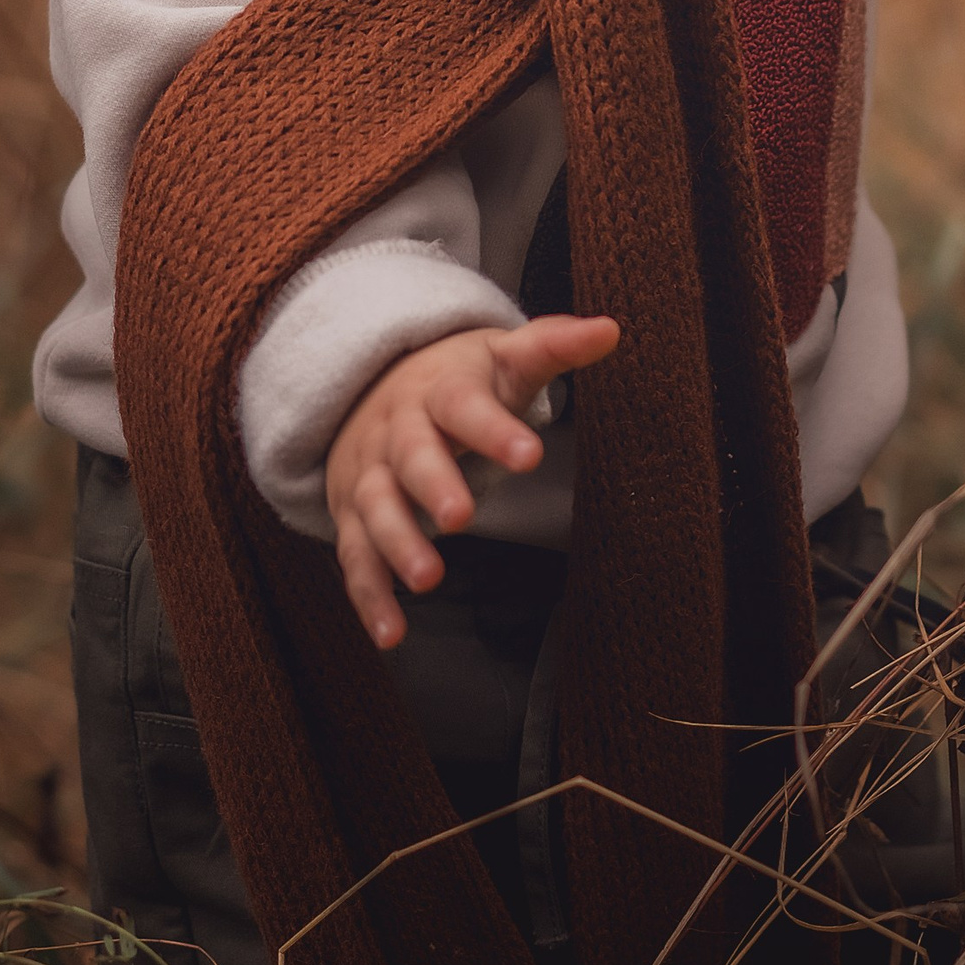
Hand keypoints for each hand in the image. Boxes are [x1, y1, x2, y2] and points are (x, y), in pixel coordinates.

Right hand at [323, 313, 618, 648]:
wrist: (370, 387)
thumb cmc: (456, 381)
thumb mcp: (501, 359)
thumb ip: (553, 346)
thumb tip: (612, 329)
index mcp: (439, 390)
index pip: (465, 405)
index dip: (494, 430)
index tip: (530, 454)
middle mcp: (398, 431)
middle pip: (411, 454)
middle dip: (433, 484)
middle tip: (462, 516)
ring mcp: (370, 474)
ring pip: (376, 507)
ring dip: (398, 544)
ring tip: (429, 579)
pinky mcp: (353, 516)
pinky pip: (356, 557)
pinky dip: (370, 597)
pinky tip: (393, 634)